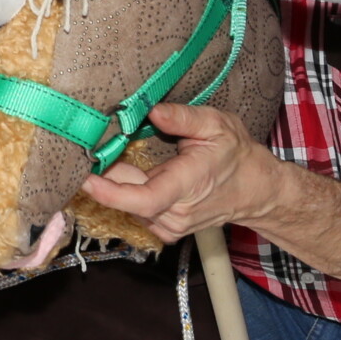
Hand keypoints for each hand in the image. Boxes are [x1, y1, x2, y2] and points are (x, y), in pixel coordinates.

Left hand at [80, 103, 281, 245]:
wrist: (255, 190)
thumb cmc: (236, 155)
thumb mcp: (216, 124)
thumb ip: (183, 117)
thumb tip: (152, 110)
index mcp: (187, 185)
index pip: (143, 198)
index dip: (110, 192)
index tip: (85, 177)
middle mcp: (176, 212)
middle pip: (128, 198)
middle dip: (106, 174)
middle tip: (90, 147)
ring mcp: (170, 225)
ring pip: (129, 204)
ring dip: (116, 182)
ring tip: (110, 155)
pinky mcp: (166, 229)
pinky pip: (136, 210)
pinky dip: (127, 192)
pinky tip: (128, 173)